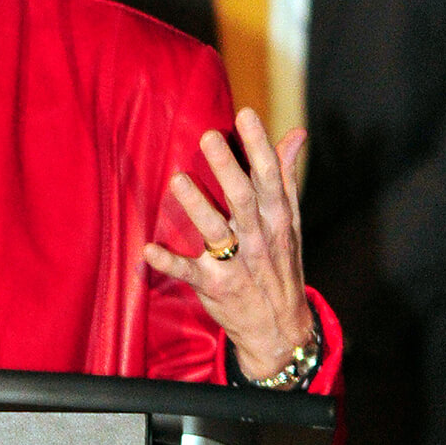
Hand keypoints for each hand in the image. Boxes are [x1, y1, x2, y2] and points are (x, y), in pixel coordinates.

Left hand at [143, 107, 315, 380]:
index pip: (271, 178)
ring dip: (197, 207)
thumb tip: (296, 133)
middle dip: (228, 168)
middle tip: (209, 137)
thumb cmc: (280, 263)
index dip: (259, 147)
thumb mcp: (290, 221)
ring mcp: (237, 264)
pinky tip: (149, 250)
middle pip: (244, 199)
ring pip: (216, 232)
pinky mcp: (214, 287)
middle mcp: (259, 239)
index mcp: (277, 219)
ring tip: (177, 180)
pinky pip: (190, 273)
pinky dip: (170, 263)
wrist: (280, 329)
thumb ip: (285, 176)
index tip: (246, 115)